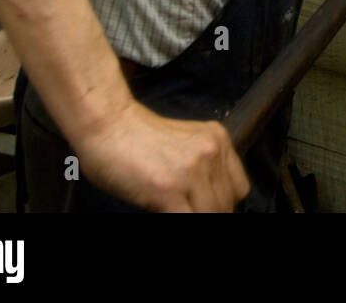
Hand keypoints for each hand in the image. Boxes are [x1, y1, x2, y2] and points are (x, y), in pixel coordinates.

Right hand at [76, 101, 249, 211]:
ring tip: (171, 209)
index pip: (238, 188)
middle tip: (184, 209)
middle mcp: (211, 152)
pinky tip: (161, 211)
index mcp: (217, 140)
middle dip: (206, 213)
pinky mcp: (169, 190)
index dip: (222, 203)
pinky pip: (188, 219)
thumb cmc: (134, 138)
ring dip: (193, 216)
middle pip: (226, 204)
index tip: (205, 207)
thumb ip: (201, 168)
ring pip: (211, 214)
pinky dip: (178, 220)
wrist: (106, 125)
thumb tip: (206, 202)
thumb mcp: (184, 146)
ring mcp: (191, 171)